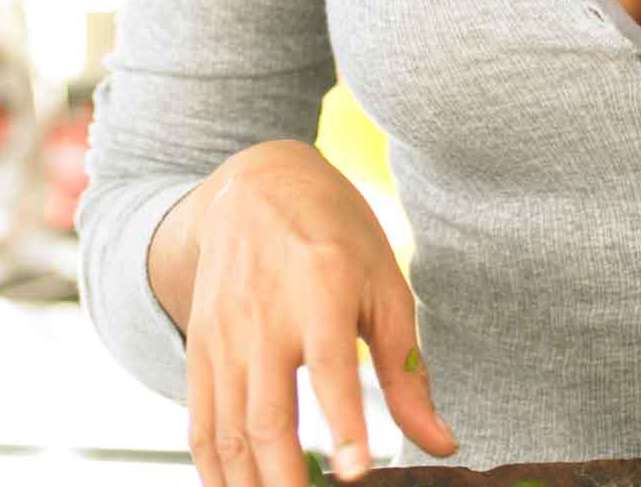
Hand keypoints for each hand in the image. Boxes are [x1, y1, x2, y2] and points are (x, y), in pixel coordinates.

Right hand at [168, 140, 456, 486]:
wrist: (252, 184)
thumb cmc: (332, 231)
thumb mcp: (385, 284)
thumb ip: (407, 371)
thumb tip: (441, 444)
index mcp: (320, 287)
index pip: (330, 366)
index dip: (343, 423)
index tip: (355, 473)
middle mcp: (262, 314)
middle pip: (266, 415)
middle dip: (286, 481)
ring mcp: (222, 334)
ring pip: (228, 429)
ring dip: (248, 485)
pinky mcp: (199, 347)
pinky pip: (200, 421)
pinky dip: (213, 468)